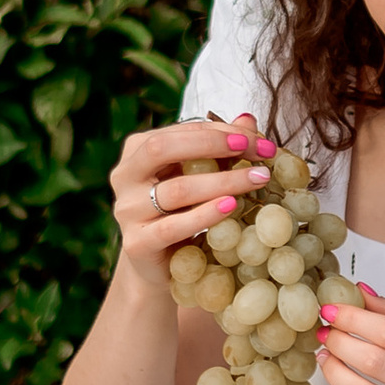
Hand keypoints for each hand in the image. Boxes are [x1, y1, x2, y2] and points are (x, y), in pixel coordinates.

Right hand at [106, 115, 275, 292]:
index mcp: (137, 150)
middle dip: (213, 145)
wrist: (160, 264)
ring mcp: (127, 210)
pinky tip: (231, 206)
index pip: (181, 131)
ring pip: (177, 190)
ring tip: (257, 179)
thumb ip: (220, 150)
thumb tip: (248, 120)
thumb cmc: (181, 212)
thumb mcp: (200, 177)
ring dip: (223, 182)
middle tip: (254, 151)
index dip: (221, 132)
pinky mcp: (137, 243)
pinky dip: (206, 214)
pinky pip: (174, 226)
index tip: (259, 140)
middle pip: (163, 148)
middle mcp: (125, 175)